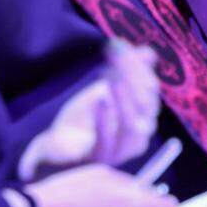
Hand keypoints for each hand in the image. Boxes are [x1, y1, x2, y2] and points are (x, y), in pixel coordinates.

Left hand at [19, 41, 159, 181]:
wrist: (56, 147)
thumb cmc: (84, 118)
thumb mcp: (105, 89)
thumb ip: (127, 72)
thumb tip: (148, 52)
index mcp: (144, 117)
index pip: (150, 89)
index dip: (135, 65)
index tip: (117, 44)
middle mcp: (139, 136)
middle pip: (147, 105)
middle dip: (131, 76)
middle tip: (114, 55)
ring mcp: (121, 152)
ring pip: (133, 127)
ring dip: (124, 100)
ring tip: (111, 77)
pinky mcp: (98, 161)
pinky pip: (107, 143)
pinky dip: (105, 122)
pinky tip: (99, 100)